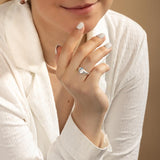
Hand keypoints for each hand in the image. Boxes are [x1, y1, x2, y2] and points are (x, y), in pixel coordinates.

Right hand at [56, 22, 111, 145]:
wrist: (88, 110)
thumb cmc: (82, 89)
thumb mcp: (71, 76)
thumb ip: (64, 62)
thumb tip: (59, 46)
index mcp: (61, 72)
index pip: (66, 50)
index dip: (73, 36)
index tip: (82, 25)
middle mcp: (67, 77)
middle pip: (80, 53)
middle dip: (92, 42)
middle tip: (102, 37)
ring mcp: (77, 84)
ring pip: (89, 60)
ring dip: (101, 51)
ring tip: (109, 47)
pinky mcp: (89, 89)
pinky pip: (98, 70)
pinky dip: (104, 66)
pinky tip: (107, 66)